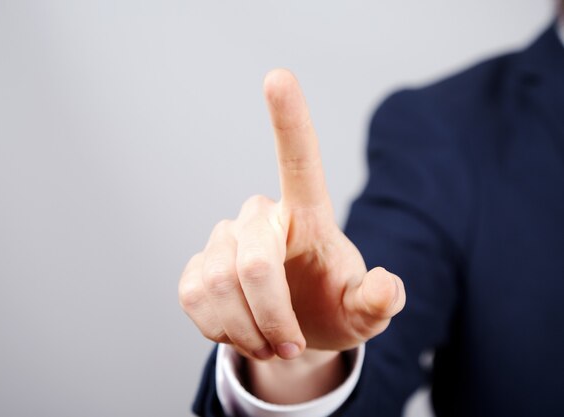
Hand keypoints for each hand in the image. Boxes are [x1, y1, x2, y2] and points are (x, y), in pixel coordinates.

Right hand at [179, 69, 404, 361]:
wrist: (296, 334)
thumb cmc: (333, 308)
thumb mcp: (364, 311)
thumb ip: (378, 300)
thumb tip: (387, 285)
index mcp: (308, 214)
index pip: (299, 160)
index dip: (288, 119)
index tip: (278, 76)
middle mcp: (262, 216)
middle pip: (254, 263)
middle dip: (272, 318)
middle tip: (292, 347)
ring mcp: (224, 239)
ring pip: (218, 286)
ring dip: (247, 332)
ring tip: (270, 343)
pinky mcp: (196, 266)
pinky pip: (194, 298)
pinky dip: (219, 331)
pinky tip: (238, 332)